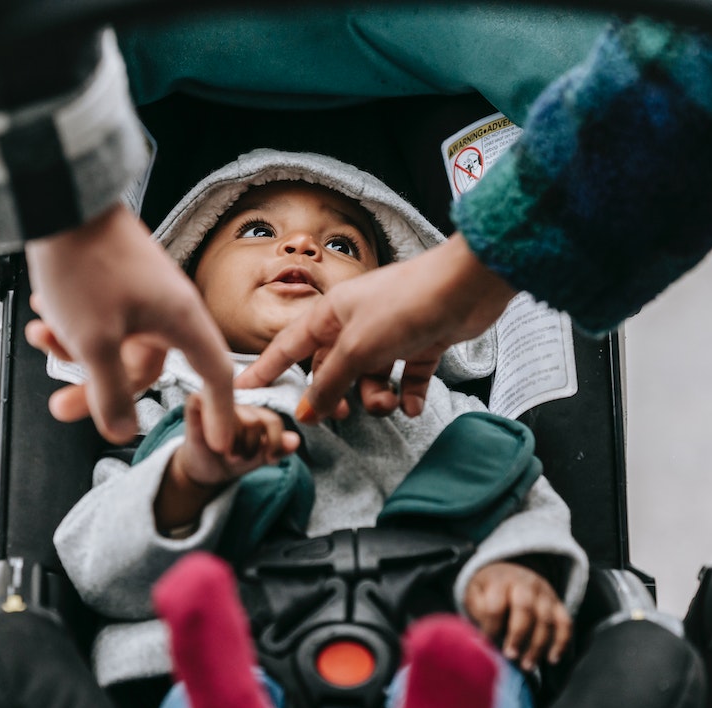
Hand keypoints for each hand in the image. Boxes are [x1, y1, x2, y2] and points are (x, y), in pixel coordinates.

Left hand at [24, 203, 234, 450]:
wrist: (61, 198)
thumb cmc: (84, 263)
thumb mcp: (94, 341)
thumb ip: (110, 392)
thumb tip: (122, 430)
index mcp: (181, 320)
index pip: (214, 376)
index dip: (219, 412)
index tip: (218, 442)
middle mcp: (169, 306)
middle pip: (143, 368)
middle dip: (98, 387)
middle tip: (62, 405)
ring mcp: (143, 291)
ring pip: (114, 343)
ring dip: (74, 350)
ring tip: (40, 337)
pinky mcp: (117, 279)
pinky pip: (101, 318)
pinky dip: (72, 323)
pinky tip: (43, 314)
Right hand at [174, 396, 300, 487]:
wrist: (204, 470)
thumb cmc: (233, 460)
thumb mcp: (260, 457)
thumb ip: (278, 448)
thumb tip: (295, 440)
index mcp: (255, 412)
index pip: (272, 420)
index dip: (275, 442)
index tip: (270, 459)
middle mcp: (237, 403)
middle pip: (255, 422)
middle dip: (250, 448)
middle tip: (240, 458)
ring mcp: (216, 402)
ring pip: (235, 419)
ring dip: (233, 445)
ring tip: (227, 454)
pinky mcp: (195, 404)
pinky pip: (205, 403)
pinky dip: (212, 426)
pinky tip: (212, 441)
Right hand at [235, 233, 515, 421]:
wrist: (466, 287)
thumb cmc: (406, 304)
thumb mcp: (358, 349)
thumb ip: (330, 383)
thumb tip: (307, 411)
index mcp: (331, 313)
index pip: (288, 346)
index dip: (266, 368)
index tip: (245, 388)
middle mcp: (356, 321)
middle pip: (332, 368)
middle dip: (337, 395)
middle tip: (342, 417)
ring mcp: (390, 332)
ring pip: (370, 377)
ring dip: (377, 397)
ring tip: (390, 403)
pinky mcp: (421, 341)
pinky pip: (405, 377)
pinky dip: (408, 394)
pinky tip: (412, 405)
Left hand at [463, 561, 571, 670]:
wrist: (508, 571)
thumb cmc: (488, 590)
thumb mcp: (475, 593)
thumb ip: (478, 612)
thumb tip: (481, 639)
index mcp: (500, 581)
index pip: (496, 605)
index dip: (491, 627)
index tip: (486, 642)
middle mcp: (525, 584)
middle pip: (525, 608)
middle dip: (518, 635)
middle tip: (510, 656)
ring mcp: (544, 593)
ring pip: (546, 619)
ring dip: (538, 645)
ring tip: (527, 665)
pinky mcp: (557, 604)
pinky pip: (565, 623)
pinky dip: (562, 642)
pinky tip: (552, 659)